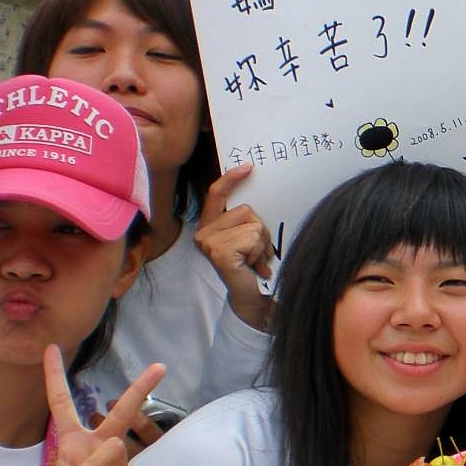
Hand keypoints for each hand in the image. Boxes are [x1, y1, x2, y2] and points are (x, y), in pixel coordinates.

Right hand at [194, 163, 273, 330]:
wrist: (253, 298)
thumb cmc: (252, 267)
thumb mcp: (249, 236)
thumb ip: (246, 219)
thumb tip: (255, 189)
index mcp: (209, 225)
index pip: (216, 194)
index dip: (231, 179)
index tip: (249, 167)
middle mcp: (203, 233)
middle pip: (246, 210)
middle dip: (261, 230)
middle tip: (257, 253)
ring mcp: (209, 242)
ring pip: (253, 225)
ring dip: (262, 244)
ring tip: (255, 261)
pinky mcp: (220, 252)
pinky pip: (252, 237)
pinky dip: (260, 252)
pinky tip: (253, 266)